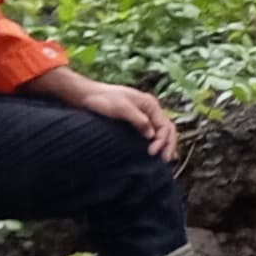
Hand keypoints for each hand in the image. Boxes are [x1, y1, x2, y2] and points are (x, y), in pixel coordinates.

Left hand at [39, 68, 178, 160]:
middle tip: (165, 160)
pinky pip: (153, 132)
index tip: (151, 152)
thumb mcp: (121, 108)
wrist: (87, 95)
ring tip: (165, 159)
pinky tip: (157, 151)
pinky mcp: (137, 120)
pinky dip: (158, 142)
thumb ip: (139, 120)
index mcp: (150, 104)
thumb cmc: (103, 100)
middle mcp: (151, 109)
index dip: (162, 140)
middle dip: (169, 145)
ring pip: (163, 131)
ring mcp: (145, 114)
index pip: (165, 126)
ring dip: (166, 145)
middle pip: (168, 129)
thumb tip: (152, 135)